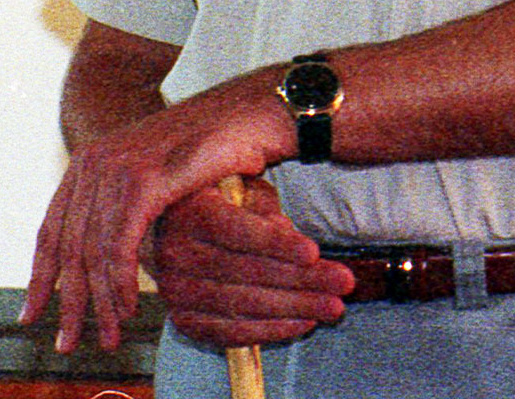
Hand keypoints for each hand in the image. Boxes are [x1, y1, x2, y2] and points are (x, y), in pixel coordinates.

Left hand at [20, 72, 292, 353]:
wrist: (246, 109)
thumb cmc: (210, 150)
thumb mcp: (157, 180)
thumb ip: (127, 209)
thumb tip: (108, 261)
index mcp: (89, 164)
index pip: (51, 230)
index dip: (39, 276)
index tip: (31, 314)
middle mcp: (93, 163)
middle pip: (65, 246)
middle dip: (67, 301)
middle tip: (67, 344)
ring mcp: (115, 168)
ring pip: (91, 251)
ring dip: (99, 303)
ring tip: (110, 336)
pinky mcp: (143, 179)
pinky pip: (119, 244)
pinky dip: (121, 282)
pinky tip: (129, 308)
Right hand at [146, 179, 352, 347]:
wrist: (171, 231)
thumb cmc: (216, 202)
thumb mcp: (236, 183)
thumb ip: (259, 200)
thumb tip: (284, 230)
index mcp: (188, 211)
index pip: (237, 231)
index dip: (277, 243)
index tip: (314, 252)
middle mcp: (175, 253)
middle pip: (247, 271)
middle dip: (302, 279)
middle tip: (343, 282)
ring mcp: (176, 291)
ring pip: (244, 304)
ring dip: (295, 307)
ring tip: (333, 306)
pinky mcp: (184, 319)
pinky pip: (233, 332)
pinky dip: (272, 330)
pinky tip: (304, 322)